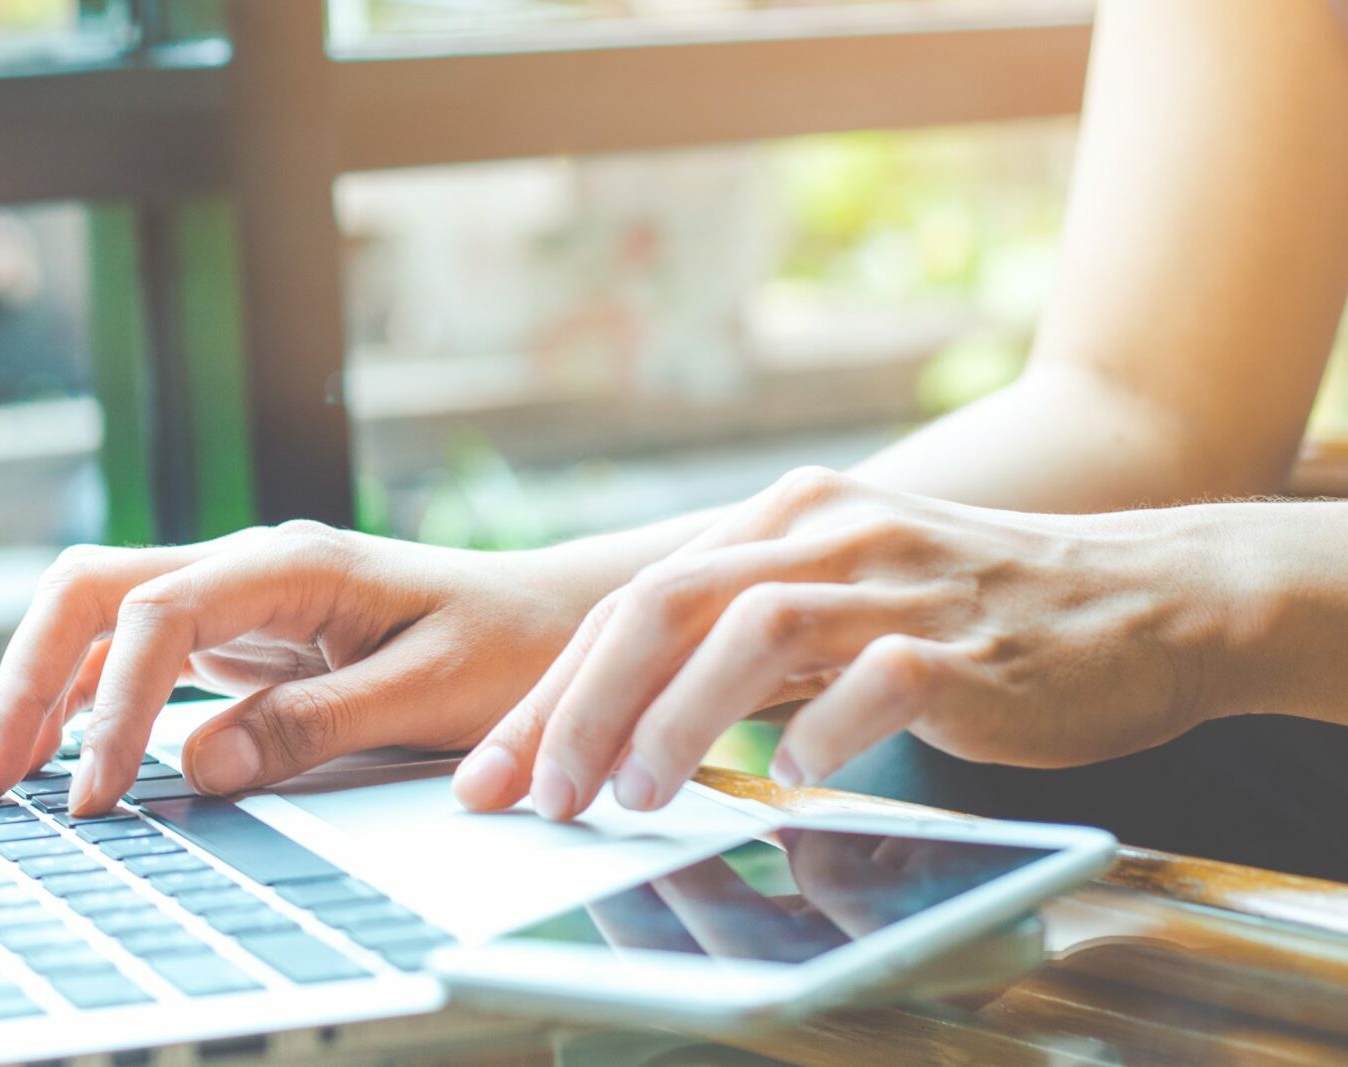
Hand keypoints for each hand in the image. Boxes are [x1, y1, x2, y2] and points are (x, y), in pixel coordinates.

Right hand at [0, 522, 595, 814]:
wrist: (557, 622)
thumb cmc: (509, 651)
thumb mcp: (428, 695)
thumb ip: (314, 725)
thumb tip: (198, 765)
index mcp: (292, 564)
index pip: (159, 613)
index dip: (114, 704)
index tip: (99, 794)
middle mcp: (247, 566)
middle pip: (92, 591)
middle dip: (25, 678)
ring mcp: (236, 596)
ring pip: (98, 617)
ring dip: (40, 689)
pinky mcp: (239, 634)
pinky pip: (133, 652)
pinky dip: (85, 700)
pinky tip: (60, 756)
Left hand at [452, 467, 1235, 819]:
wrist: (1146, 597)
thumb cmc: (968, 612)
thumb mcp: (835, 597)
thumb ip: (738, 633)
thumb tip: (619, 708)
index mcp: (781, 518)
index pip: (631, 602)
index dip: (553, 692)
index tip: (499, 772)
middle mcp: (826, 531)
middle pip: (663, 604)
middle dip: (582, 707)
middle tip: (543, 795)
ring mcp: (898, 582)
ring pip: (750, 628)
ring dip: (675, 719)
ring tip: (636, 796)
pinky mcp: (968, 642)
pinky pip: (876, 679)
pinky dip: (820, 731)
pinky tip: (795, 776)